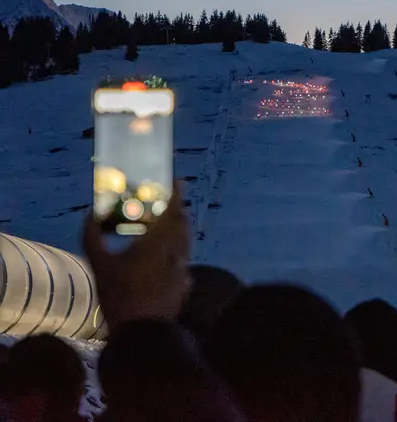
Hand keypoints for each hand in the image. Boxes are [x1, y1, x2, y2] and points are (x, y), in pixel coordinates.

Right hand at [83, 183, 190, 330]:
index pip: (174, 209)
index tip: (176, 180)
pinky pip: (184, 260)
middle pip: (183, 223)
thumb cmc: (119, 296)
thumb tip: (90, 214)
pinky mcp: (186, 283)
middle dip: (177, 210)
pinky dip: (176, 252)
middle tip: (165, 204)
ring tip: (163, 228)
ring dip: (177, 230)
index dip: (177, 193)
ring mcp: (184, 268)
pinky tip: (163, 260)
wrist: (141, 335)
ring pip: (186, 241)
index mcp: (159, 242)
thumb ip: (92, 236)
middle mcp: (177, 251)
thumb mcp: (99, 265)